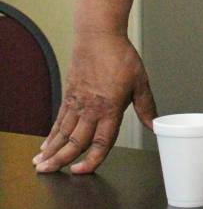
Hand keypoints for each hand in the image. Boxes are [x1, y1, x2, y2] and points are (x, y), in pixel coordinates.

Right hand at [32, 31, 156, 173]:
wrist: (99, 35)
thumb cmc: (120, 55)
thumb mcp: (140, 82)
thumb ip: (146, 107)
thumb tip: (155, 125)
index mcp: (111, 108)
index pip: (100, 142)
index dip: (91, 160)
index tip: (81, 172)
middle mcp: (91, 109)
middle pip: (74, 141)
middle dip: (60, 160)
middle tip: (48, 173)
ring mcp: (77, 102)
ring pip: (63, 132)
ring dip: (51, 150)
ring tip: (41, 164)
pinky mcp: (69, 94)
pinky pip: (59, 119)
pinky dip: (52, 134)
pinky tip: (47, 143)